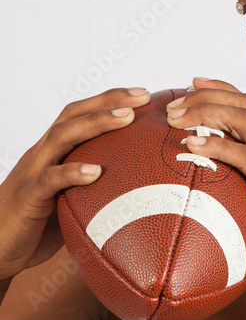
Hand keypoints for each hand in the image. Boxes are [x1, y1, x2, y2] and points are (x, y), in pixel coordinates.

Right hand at [0, 87, 150, 280]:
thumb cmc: (36, 226)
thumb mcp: (69, 200)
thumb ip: (95, 189)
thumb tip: (140, 192)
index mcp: (52, 152)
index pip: (79, 114)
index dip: (108, 100)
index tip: (142, 93)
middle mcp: (42, 154)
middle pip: (73, 115)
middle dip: (108, 101)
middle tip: (141, 95)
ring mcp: (32, 172)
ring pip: (62, 136)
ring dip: (96, 124)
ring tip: (126, 118)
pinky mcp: (28, 197)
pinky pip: (49, 180)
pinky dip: (72, 172)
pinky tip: (95, 172)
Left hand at [166, 78, 245, 268]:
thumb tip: (220, 217)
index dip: (222, 89)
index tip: (194, 84)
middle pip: (244, 103)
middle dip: (207, 94)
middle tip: (175, 100)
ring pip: (243, 119)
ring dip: (206, 112)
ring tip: (176, 117)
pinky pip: (245, 156)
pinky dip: (216, 146)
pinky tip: (191, 144)